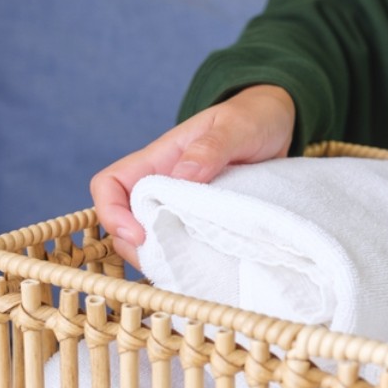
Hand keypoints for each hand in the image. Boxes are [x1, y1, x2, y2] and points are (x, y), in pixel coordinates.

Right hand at [89, 84, 295, 267]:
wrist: (277, 124)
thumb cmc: (252, 118)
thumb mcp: (235, 127)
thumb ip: (209, 148)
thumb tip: (183, 176)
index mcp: (160, 159)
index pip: (110, 185)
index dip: (112, 213)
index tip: (140, 235)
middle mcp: (162, 183)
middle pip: (124, 221)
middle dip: (135, 246)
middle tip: (168, 264)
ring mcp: (181, 203)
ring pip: (151, 237)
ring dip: (160, 256)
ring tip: (187, 270)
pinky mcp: (202, 218)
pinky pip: (182, 242)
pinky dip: (185, 258)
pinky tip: (203, 268)